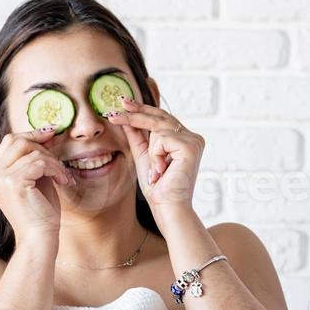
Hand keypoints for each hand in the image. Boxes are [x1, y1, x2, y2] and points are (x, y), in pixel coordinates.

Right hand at [0, 128, 73, 243]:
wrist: (39, 238)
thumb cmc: (41, 213)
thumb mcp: (36, 181)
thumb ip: (35, 160)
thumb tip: (47, 135)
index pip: (9, 141)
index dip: (30, 134)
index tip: (51, 133)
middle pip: (17, 140)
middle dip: (42, 144)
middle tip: (59, 155)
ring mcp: (1, 178)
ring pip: (32, 152)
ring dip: (54, 162)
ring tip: (63, 176)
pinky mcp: (14, 183)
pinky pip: (40, 163)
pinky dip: (55, 169)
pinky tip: (63, 182)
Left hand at [108, 97, 204, 214]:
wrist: (166, 207)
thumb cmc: (157, 187)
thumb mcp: (143, 155)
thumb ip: (137, 135)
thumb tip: (125, 115)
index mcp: (184, 139)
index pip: (161, 117)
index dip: (142, 109)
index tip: (123, 102)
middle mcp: (192, 137)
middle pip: (159, 117)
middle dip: (136, 114)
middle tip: (115, 110)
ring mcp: (194, 140)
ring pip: (158, 128)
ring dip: (151, 151)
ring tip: (157, 171)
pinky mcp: (191, 146)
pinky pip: (162, 139)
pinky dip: (156, 155)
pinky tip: (162, 171)